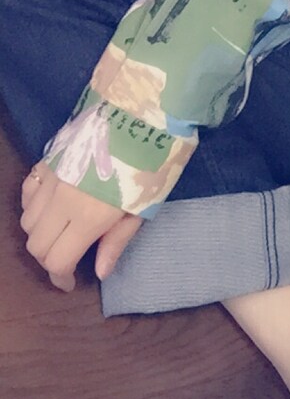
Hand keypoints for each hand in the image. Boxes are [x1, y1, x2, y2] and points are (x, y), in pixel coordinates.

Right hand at [20, 161, 142, 291]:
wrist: (142, 114)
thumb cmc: (153, 164)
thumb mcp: (143, 208)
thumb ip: (118, 240)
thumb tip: (99, 271)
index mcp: (88, 217)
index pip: (56, 260)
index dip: (60, 278)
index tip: (70, 284)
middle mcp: (61, 200)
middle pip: (36, 244)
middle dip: (49, 259)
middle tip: (68, 260)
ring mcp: (51, 178)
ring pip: (27, 220)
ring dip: (41, 234)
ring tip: (63, 234)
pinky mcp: (48, 160)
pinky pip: (27, 192)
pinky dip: (33, 207)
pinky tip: (51, 207)